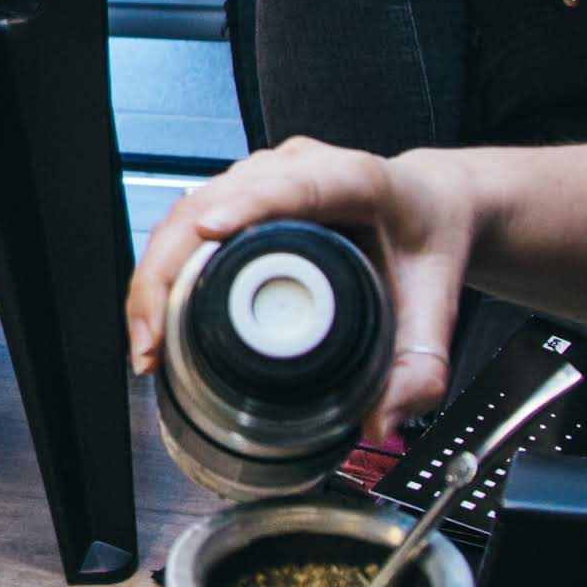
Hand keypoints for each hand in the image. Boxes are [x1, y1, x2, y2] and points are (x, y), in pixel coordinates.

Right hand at [131, 137, 487, 431]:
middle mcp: (301, 167)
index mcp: (357, 181)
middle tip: (155, 340)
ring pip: (188, 208)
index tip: (209, 231)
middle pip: (215, 200)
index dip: (247, 204)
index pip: (297, 185)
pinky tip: (154, 316)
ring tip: (148, 341)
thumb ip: (421, 370)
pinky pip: (187, 219)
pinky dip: (162, 266)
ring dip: (155, 271)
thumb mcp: (438, 309)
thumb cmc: (429, 239)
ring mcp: (264, 175)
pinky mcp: (241, 191)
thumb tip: (381, 420)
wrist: (429, 206)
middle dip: (170, 267)